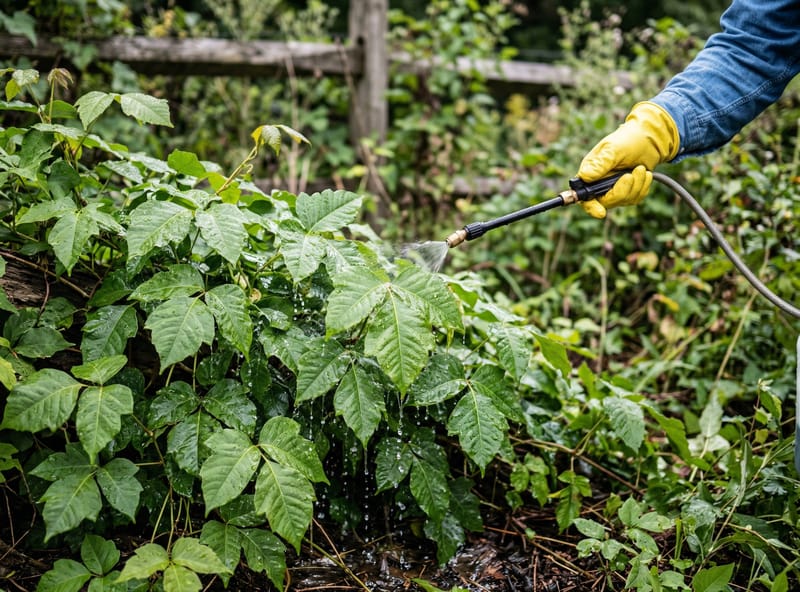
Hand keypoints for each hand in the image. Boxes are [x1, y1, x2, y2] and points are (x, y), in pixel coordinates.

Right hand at [578, 101, 679, 218]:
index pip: (584, 196)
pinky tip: (644, 174)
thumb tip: (584, 176)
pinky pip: (635, 198)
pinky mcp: (628, 191)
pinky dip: (643, 187)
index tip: (600, 212)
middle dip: (622, 190)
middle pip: (607, 201)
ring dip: (636, 186)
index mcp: (591, 173)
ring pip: (623, 200)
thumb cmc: (629, 139)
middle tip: (631, 175)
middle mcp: (600, 183)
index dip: (591, 207)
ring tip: (641, 169)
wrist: (649, 139)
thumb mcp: (614, 149)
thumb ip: (600, 164)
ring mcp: (614, 188)